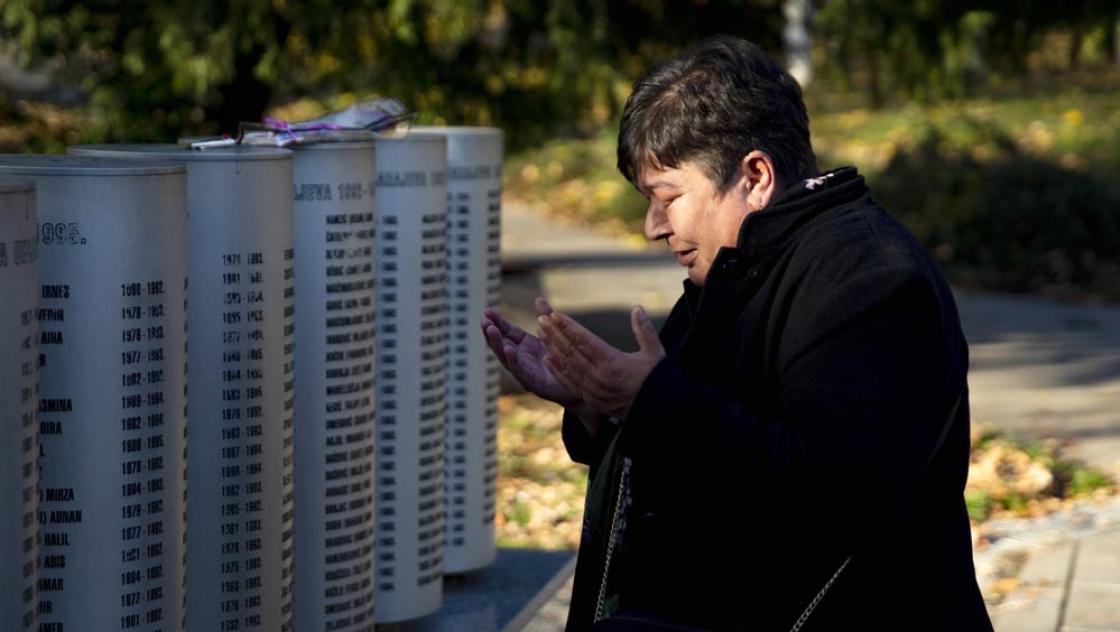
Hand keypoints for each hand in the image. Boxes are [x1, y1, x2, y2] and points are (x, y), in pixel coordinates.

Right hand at [481, 298, 580, 407]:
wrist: (585, 384)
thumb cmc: (567, 360)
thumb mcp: (555, 335)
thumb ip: (547, 318)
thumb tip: (538, 299)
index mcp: (525, 347)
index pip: (507, 332)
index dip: (497, 322)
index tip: (487, 312)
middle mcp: (523, 360)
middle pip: (502, 345)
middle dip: (491, 333)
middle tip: (483, 320)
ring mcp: (527, 373)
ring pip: (507, 359)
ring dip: (497, 345)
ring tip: (491, 330)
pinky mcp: (535, 385)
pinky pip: (521, 372)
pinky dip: (513, 361)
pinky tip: (508, 350)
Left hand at [538, 306, 665, 418]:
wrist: (658, 413)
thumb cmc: (657, 381)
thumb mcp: (655, 354)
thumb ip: (645, 330)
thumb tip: (637, 308)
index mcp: (613, 363)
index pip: (585, 341)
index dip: (569, 327)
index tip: (556, 315)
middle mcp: (599, 377)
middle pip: (571, 352)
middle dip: (555, 334)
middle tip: (542, 318)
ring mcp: (593, 390)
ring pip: (567, 366)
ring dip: (553, 348)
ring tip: (541, 333)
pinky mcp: (591, 399)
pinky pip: (570, 383)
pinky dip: (557, 370)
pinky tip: (548, 359)